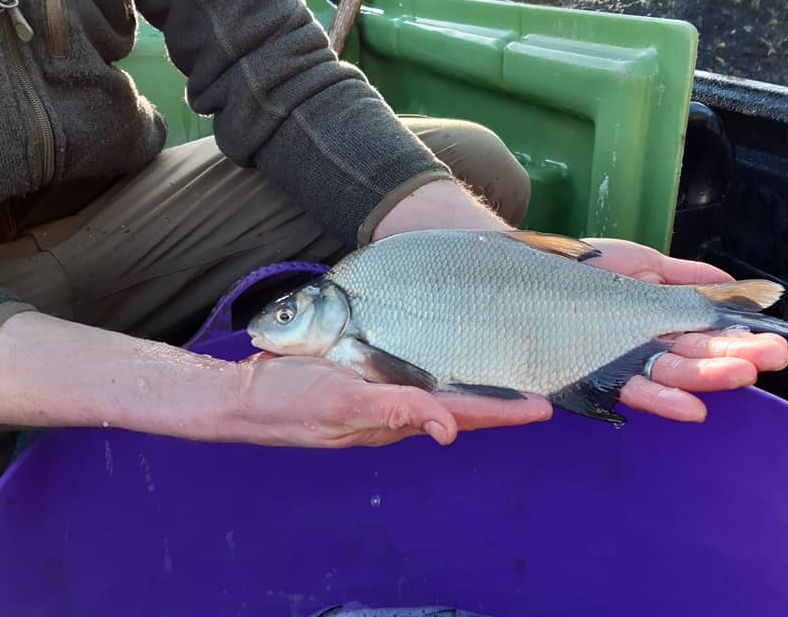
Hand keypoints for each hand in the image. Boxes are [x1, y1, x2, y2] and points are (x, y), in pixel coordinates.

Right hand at [234, 354, 550, 446]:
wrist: (244, 395)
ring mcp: (378, 394)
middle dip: (499, 399)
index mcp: (396, 417)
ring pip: (438, 390)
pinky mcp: (363, 378)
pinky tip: (444, 356)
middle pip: (459, 405)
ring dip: (474, 384)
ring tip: (506, 370)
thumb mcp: (341, 404)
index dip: (504, 412)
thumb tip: (448, 430)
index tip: (543, 407)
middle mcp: (395, 408)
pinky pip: (411, 376)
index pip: (463, 414)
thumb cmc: (289, 402)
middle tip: (539, 382)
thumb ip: (395, 412)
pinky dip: (438, 369)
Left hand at [583, 238, 787, 421]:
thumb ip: (687, 277)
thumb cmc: (584, 266)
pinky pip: (628, 389)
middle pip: (695, 354)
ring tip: (742, 374)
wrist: (530, 266)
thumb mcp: (641, 263)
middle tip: (772, 356)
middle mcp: (644, 344)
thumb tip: (736, 288)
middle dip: (734, 356)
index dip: (738, 336)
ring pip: (670, 374)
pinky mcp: (590, 375)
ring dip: (708, 377)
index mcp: (659, 319)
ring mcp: (620, 361)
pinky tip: (692, 407)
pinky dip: (661, 399)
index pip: (705, 331)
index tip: (773, 338)